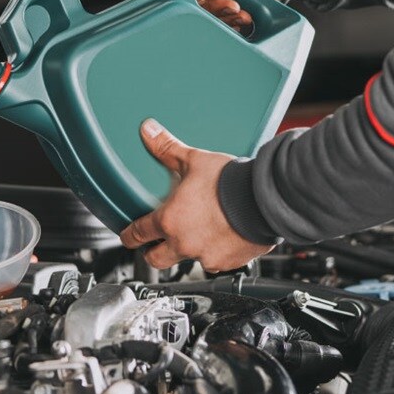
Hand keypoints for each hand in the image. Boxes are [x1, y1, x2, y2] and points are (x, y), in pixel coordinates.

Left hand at [120, 119, 275, 273]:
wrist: (264, 199)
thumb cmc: (230, 182)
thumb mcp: (194, 160)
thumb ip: (168, 149)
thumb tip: (148, 131)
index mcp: (169, 220)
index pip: (138, 233)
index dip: (129, 235)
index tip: (128, 236)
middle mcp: (184, 243)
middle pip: (156, 259)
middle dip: (153, 252)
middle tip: (156, 244)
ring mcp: (206, 256)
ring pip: (188, 260)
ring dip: (189, 250)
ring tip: (199, 234)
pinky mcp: (227, 262)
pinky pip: (215, 262)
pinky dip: (216, 252)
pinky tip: (223, 237)